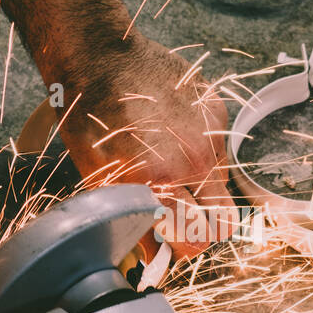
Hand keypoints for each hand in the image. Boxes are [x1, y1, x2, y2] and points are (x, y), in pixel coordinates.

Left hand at [5, 0, 235, 259]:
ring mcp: (211, 136)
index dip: (183, 247)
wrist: (100, 57)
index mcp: (160, 184)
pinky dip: (202, 152)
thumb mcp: (99, 179)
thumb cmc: (90, 118)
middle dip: (203, 227)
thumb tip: (150, 255)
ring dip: (202, 188)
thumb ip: (132, 219)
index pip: (197, 243)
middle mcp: (193, 163)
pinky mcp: (218, 112)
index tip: (171, 241)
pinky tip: (174, 135)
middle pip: (223, 223)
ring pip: (222, 187)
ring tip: (171, 168)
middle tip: (179, 216)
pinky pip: (220, 149)